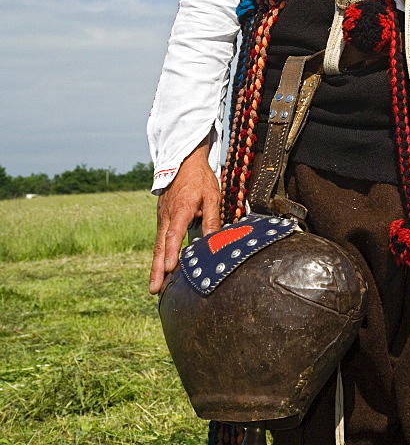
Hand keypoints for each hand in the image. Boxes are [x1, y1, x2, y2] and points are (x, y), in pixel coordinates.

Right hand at [149, 139, 221, 293]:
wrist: (184, 161)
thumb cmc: (200, 178)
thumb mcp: (212, 195)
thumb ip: (212, 218)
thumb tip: (214, 241)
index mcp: (181, 209)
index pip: (174, 234)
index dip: (172, 252)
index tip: (169, 269)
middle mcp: (168, 215)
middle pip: (160, 245)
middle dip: (157, 268)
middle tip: (154, 288)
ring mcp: (162, 217)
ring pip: (158, 243)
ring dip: (156, 265)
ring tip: (155, 285)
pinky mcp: (162, 217)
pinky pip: (160, 238)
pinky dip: (160, 253)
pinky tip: (161, 267)